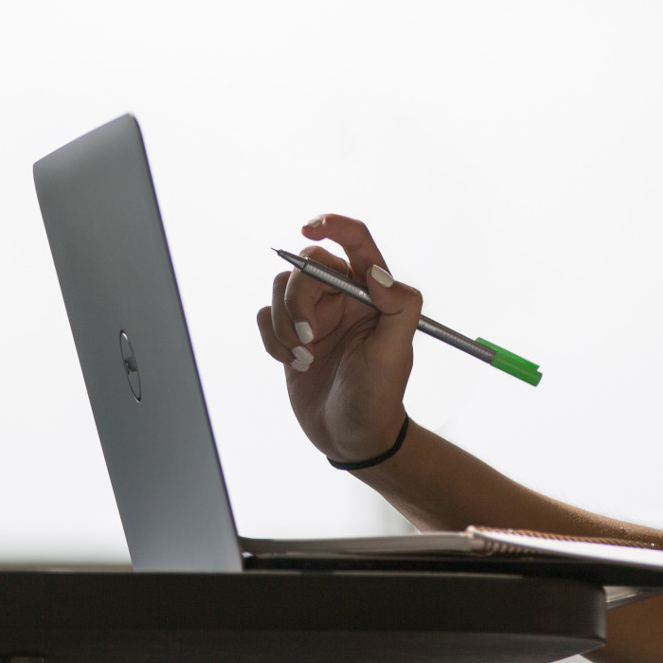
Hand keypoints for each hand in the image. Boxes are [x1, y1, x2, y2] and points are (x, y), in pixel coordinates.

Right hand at [253, 214, 421, 465]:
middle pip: (307, 266)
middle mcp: (342, 296)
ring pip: (281, 289)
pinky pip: (265, 315)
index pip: (356, 242)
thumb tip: (376, 272)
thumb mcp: (397, 352)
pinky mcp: (288, 334)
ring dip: (284, 324)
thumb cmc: (380, 395)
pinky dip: (272, 339)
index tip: (310, 227)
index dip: (334, 226)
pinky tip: (294, 364)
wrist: (352, 436)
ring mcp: (314, 313)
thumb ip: (398, 306)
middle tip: (310, 336)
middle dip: (299, 299)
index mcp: (372, 291)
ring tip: (304, 357)